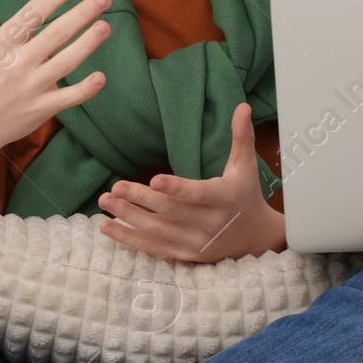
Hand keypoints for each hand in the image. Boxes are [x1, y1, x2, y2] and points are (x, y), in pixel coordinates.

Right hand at [0, 0, 111, 159]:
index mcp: (1, 42)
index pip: (33, 13)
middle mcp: (17, 63)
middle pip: (55, 34)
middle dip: (81, 14)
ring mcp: (30, 87)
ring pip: (65, 63)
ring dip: (87, 44)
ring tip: (106, 26)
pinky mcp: (40, 109)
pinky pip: (68, 98)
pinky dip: (85, 89)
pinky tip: (102, 76)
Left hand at [97, 102, 286, 262]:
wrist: (256, 238)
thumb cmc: (246, 195)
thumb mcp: (246, 166)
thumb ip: (242, 136)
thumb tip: (242, 106)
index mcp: (225, 198)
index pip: (198, 194)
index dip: (176, 188)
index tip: (154, 180)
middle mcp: (210, 223)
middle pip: (170, 212)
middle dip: (141, 199)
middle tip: (115, 187)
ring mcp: (196, 242)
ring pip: (157, 230)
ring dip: (128, 217)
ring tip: (106, 201)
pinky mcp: (185, 255)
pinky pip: (153, 248)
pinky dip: (129, 239)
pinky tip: (108, 227)